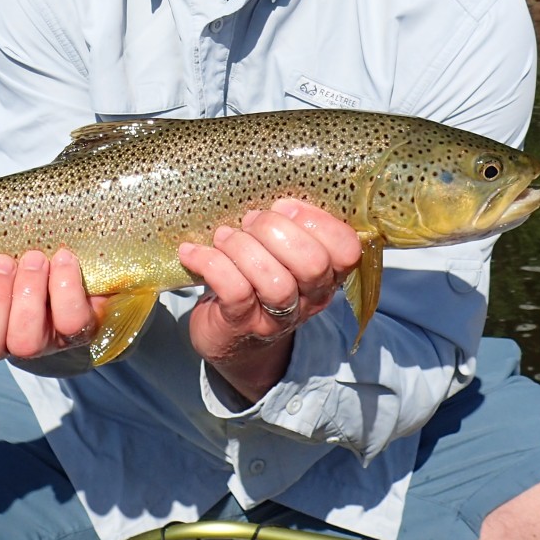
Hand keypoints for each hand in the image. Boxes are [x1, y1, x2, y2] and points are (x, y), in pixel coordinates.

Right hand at [0, 248, 106, 370]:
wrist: (81, 267)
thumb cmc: (20, 260)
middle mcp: (6, 344)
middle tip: (1, 263)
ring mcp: (43, 342)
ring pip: (25, 340)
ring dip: (26, 293)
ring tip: (33, 259)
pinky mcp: (79, 333)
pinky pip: (70, 321)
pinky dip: (65, 287)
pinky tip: (62, 259)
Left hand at [177, 199, 362, 400]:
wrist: (229, 336)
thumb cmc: (255, 279)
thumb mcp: (279, 251)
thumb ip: (286, 226)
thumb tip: (277, 203)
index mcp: (325, 274)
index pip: (347, 250)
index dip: (318, 221)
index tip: (284, 207)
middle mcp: (309, 298)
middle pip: (313, 264)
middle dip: (276, 231)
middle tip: (248, 223)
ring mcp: (278, 317)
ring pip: (275, 282)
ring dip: (243, 249)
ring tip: (223, 238)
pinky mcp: (241, 325)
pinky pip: (234, 292)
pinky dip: (211, 264)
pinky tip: (192, 253)